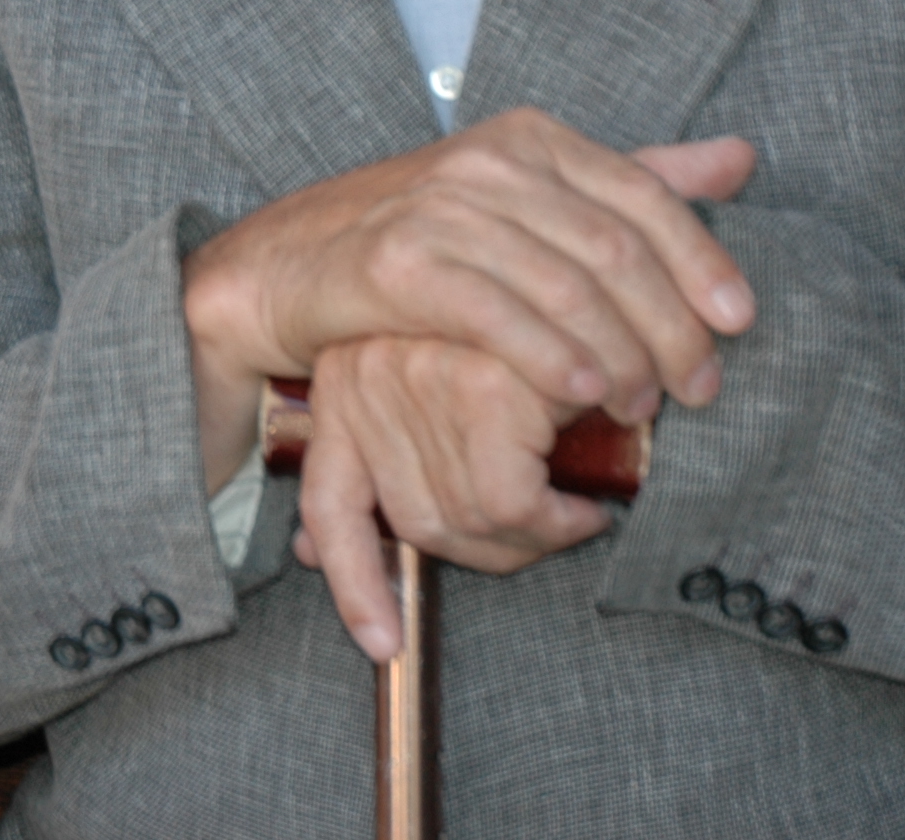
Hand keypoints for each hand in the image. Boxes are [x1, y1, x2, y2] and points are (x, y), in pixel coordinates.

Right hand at [181, 110, 755, 487]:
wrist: (287, 265)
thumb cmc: (420, 242)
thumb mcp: (529, 197)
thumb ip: (631, 179)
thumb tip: (742, 158)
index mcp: (531, 138)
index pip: (645, 194)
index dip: (702, 261)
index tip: (739, 323)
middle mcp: (490, 160)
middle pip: (616, 248)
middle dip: (671, 328)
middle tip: (698, 390)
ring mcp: (442, 206)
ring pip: (567, 287)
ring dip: (620, 358)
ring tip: (643, 409)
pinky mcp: (399, 261)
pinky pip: (499, 315)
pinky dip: (551, 359)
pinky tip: (581, 396)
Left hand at [288, 336, 609, 661]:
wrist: (598, 263)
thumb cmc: (533, 350)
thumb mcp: (452, 403)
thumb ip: (398, 467)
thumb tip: (306, 553)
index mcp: (344, 380)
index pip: (327, 504)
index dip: (352, 580)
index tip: (382, 642)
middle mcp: (365, 376)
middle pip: (415, 525)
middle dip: (487, 552)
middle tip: (547, 536)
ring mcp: (416, 377)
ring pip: (465, 519)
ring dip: (530, 538)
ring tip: (574, 516)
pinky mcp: (480, 383)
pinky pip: (509, 504)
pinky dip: (553, 523)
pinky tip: (586, 510)